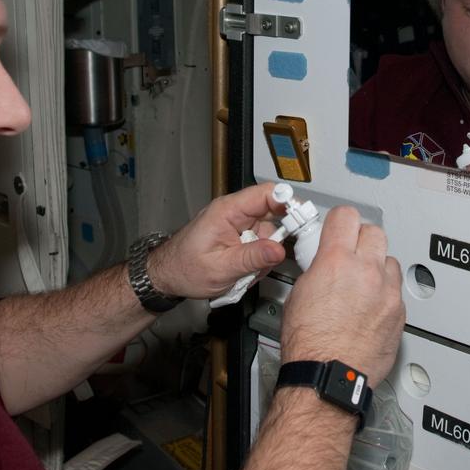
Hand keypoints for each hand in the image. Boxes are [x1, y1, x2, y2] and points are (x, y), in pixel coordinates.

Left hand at [147, 184, 286, 299]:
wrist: (167, 276)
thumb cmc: (183, 268)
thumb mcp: (220, 268)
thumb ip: (251, 258)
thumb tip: (279, 250)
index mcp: (228, 210)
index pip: (267, 193)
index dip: (289, 203)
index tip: (303, 218)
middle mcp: (235, 213)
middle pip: (274, 213)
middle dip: (279, 238)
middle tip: (274, 256)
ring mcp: (239, 225)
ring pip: (270, 234)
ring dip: (266, 255)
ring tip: (246, 271)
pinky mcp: (240, 237)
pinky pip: (261, 245)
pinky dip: (259, 260)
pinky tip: (244, 271)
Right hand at [280, 206, 403, 382]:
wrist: (329, 376)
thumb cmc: (309, 344)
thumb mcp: (298, 294)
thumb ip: (317, 269)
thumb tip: (322, 263)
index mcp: (337, 261)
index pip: (346, 216)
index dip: (340, 221)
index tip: (338, 226)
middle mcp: (367, 272)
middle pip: (375, 232)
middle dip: (362, 239)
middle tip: (351, 252)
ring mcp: (387, 293)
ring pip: (390, 261)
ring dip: (377, 267)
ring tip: (362, 283)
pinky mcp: (399, 313)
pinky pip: (396, 291)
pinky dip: (385, 294)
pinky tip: (370, 307)